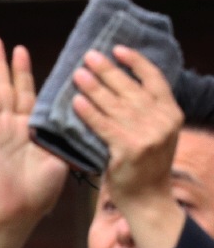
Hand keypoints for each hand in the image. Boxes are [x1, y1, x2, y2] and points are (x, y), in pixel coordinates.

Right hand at [0, 36, 67, 247]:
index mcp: (30, 129)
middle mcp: (10, 126)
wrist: (18, 212)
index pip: (26, 93)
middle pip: (3, 87)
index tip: (20, 50)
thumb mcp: (61, 158)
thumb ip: (65, 136)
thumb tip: (82, 115)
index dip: (22, 72)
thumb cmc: (41, 192)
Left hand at [73, 45, 185, 247]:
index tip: (117, 49)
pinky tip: (76, 102)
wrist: (147, 199)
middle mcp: (162, 120)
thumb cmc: (144, 165)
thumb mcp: (154, 133)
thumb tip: (120, 84)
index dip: (135, 62)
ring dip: (94, 87)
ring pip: (115, 104)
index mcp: (171, 113)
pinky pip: (104, 126)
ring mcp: (147, 135)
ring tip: (78, 73)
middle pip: (130, 88)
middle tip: (88, 56)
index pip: (154, 78)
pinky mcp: (129, 149)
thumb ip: (145, 111)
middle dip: (108, 70)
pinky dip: (89, 113)